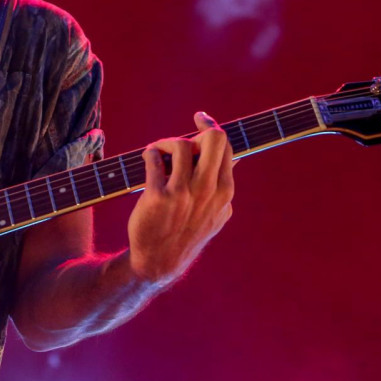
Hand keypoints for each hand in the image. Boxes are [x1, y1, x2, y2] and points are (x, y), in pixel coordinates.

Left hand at [128, 112, 234, 284]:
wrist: (160, 261)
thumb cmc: (186, 233)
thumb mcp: (216, 213)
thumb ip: (223, 186)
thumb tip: (232, 157)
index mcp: (224, 192)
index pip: (226, 147)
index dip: (212, 127)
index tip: (201, 119)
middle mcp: (207, 190)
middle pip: (214, 139)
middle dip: (201, 127)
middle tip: (185, 130)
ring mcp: (183, 193)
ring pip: (182, 145)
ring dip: (167, 142)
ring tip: (159, 151)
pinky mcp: (158, 196)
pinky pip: (155, 158)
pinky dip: (150, 152)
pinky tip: (148, 158)